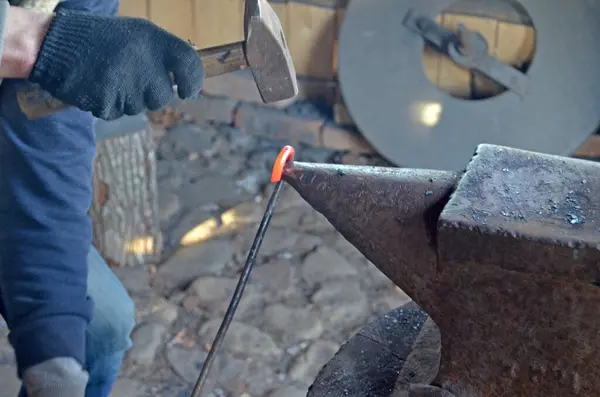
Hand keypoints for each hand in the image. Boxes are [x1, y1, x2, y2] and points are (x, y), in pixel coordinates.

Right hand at [28, 9, 203, 119]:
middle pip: (163, 96)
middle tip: (131, 78)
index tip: (187, 90)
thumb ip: (164, 55)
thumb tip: (189, 78)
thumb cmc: (102, 40)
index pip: (190, 63)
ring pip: (140, 107)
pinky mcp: (109, 102)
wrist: (55, 45)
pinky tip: (98, 86)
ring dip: (128, 99)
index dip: (193, 81)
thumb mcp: (138, 35)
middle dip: (150, 94)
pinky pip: (118, 113)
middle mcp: (144, 62)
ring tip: (110, 78)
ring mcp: (126, 84)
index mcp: (154, 40)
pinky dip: (109, 104)